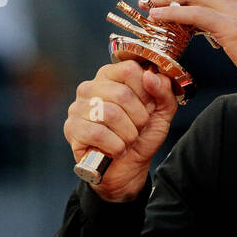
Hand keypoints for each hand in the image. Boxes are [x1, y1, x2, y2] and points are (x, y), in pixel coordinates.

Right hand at [64, 60, 177, 201]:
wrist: (129, 168)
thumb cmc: (142, 136)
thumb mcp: (162, 112)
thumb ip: (164, 90)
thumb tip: (150, 76)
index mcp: (111, 76)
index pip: (130, 69)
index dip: (146, 91)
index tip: (147, 106)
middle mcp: (90, 88)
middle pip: (122, 94)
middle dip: (139, 118)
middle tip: (138, 128)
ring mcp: (77, 108)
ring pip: (110, 114)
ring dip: (128, 134)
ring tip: (127, 139)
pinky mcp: (72, 129)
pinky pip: (97, 134)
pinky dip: (115, 146)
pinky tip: (117, 149)